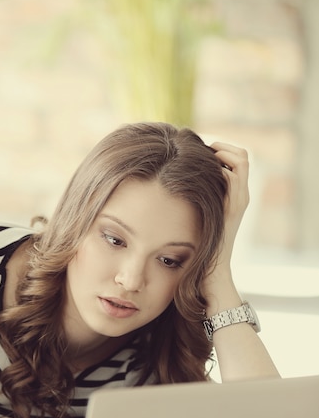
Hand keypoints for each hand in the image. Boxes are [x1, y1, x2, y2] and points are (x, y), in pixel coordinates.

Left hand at [203, 142, 249, 297]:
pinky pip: (233, 178)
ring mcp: (239, 201)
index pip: (238, 158)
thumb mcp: (196, 216)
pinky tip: (202, 177)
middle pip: (243, 155)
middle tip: (201, 154)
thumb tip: (175, 181)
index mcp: (234, 196)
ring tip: (202, 163)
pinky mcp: (233, 209)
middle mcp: (241, 196)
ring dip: (221, 154)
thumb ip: (194, 199)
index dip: (221, 149)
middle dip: (221, 147)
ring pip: (241, 161)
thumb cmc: (198, 246)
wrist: (211, 270)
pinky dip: (219, 169)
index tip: (200, 153)